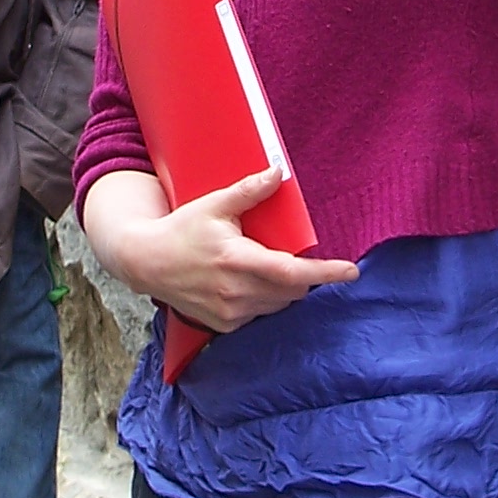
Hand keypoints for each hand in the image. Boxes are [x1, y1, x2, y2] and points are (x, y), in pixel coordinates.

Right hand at [82, 166, 360, 334]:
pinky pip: (260, 314)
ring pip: (278, 304)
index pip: (293, 274)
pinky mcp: (224, 325)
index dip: (326, 273)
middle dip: (302, 276)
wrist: (146, 263)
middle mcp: (235, 292)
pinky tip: (247, 282)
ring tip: (263, 266)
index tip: (352, 271)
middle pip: (292, 291)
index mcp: (236, 261)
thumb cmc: (180, 230)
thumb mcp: (214, 204)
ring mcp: (229, 313)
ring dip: (284, 288)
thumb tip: (278, 171)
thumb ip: (249, 191)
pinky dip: (264, 300)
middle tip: (290, 255)